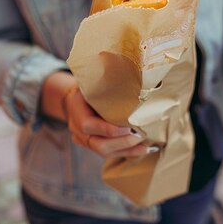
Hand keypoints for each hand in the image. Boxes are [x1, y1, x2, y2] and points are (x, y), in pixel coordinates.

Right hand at [41, 71, 155, 157]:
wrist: (76, 99)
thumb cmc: (89, 86)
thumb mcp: (91, 80)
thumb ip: (103, 80)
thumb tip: (126, 69)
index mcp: (76, 112)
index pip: (89, 126)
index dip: (109, 129)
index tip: (128, 126)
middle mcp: (78, 131)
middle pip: (98, 145)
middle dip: (122, 142)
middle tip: (140, 135)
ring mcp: (85, 141)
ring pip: (105, 152)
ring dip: (128, 150)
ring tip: (147, 145)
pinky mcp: (95, 146)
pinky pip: (111, 154)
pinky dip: (128, 152)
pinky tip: (145, 148)